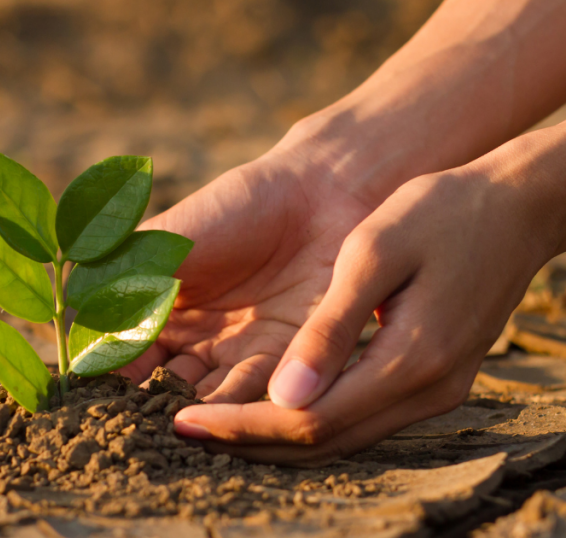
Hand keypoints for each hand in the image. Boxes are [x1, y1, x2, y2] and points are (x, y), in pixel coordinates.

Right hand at [118, 134, 377, 403]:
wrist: (319, 196)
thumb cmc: (234, 208)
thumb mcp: (163, 243)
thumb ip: (116, 285)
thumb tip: (68, 335)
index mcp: (152, 310)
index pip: (117, 356)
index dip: (104, 378)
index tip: (93, 396)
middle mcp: (191, 342)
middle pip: (158, 389)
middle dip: (146, 410)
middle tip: (135, 426)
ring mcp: (235, 356)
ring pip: (204, 400)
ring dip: (191, 416)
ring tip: (179, 425)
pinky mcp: (283, 364)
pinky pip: (253, 397)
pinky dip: (236, 412)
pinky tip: (221, 418)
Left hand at [173, 128, 565, 465]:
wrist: (515, 207)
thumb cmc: (439, 213)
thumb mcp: (375, 254)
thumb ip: (330, 328)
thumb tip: (283, 397)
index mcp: (410, 360)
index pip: (309, 421)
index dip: (241, 426)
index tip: (182, 419)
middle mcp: (426, 392)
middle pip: (321, 444)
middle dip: (247, 440)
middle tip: (181, 427)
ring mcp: (434, 393)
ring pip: (339, 440)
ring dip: (272, 436)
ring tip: (209, 420)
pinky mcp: (432, 383)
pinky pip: (357, 421)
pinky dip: (305, 420)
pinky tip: (263, 402)